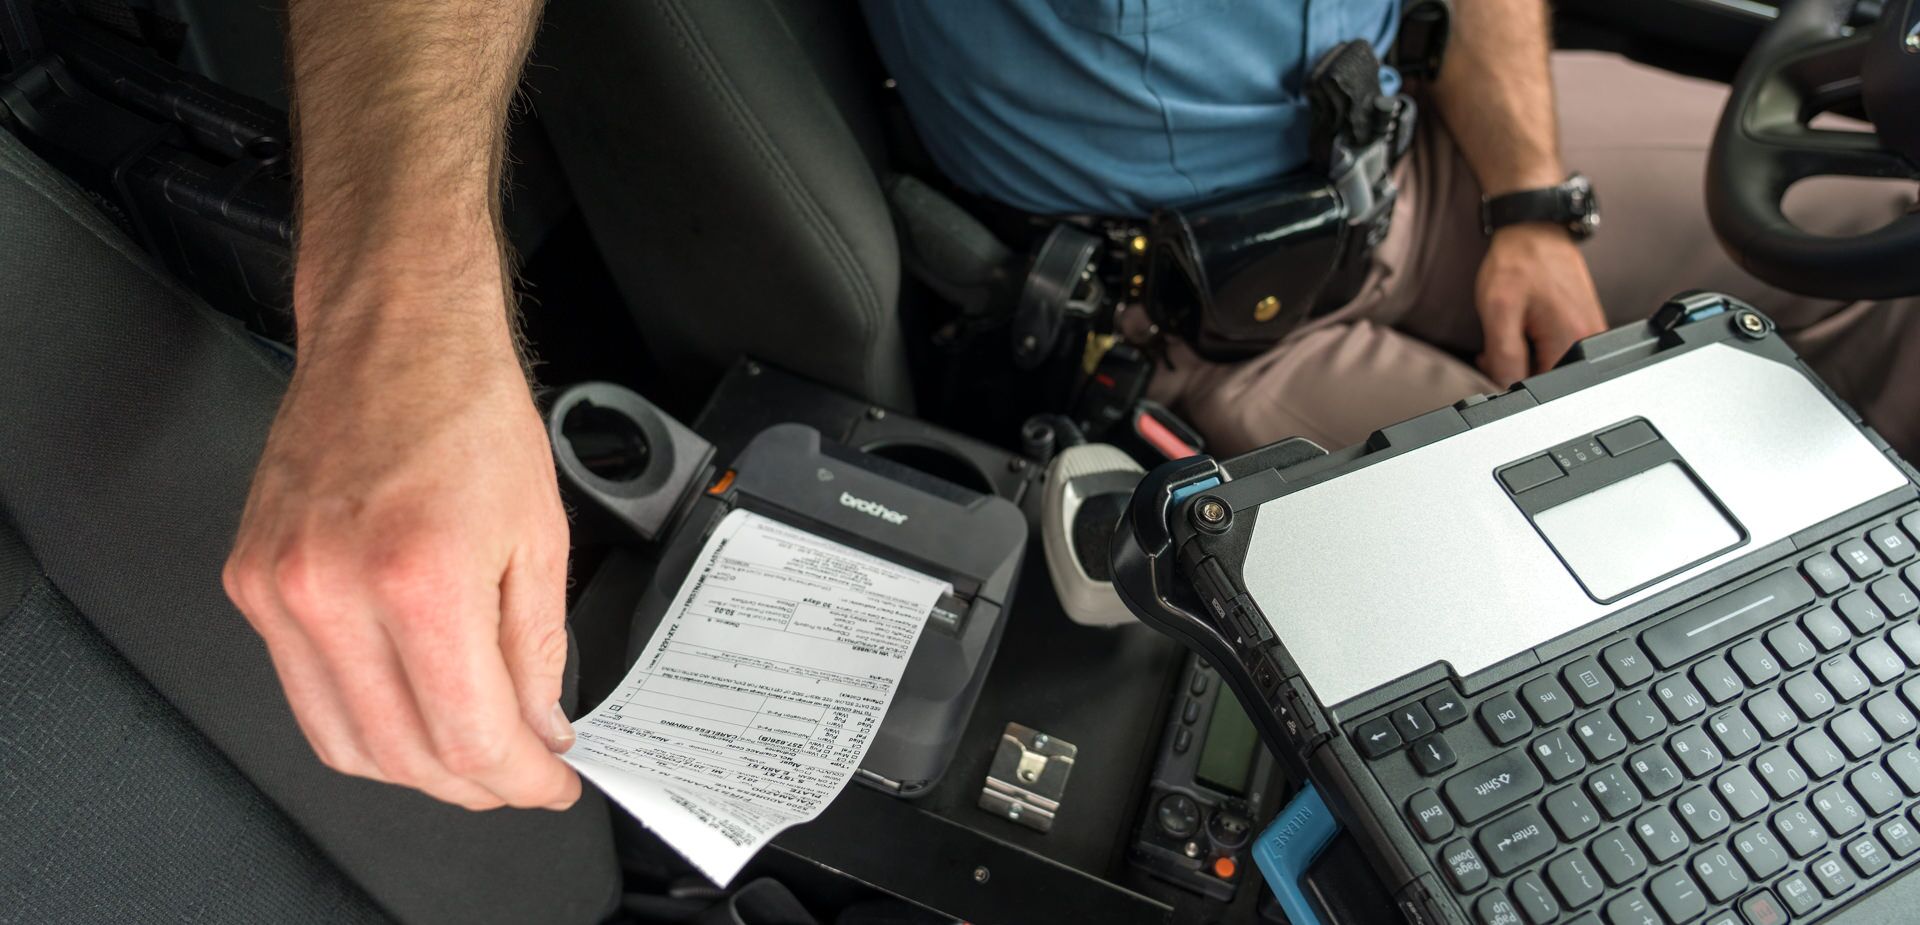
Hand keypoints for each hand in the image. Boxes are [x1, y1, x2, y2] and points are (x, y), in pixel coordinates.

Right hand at [224, 267, 579, 811]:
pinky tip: (409, 706)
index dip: (519, 779)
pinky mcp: (250, 582)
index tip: (548, 782)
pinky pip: (302, 691)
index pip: (469, 736)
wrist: (393, 336)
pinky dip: (362, 720)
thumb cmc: (466, 411)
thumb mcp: (540, 537)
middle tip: (518, 775)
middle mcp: (334, 588)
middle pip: (403, 755)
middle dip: (474, 786)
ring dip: (414, 768)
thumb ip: (538, 651)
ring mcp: (280, 589)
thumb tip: (535, 728)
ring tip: (470, 752)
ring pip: (342, 741)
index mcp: (420, 576)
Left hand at [1473, 224, 1608, 386]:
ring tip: (1513, 326)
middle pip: (1547, 378)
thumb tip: (1505, 388)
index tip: (1494, 360)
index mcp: (1571, 342)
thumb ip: (1505, 357)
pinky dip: (1534, 344)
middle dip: (1516, 367)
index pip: (1540, 389)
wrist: (1535, 230)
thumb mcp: (1500, 312)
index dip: (1509, 381)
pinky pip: (1556, 350)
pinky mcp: (1583, 325)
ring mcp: (1589, 332)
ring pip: (1549, 364)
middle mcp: (1588, 340)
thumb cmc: (1518, 264)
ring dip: (1523, 355)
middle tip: (1498, 339)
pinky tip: (1524, 325)